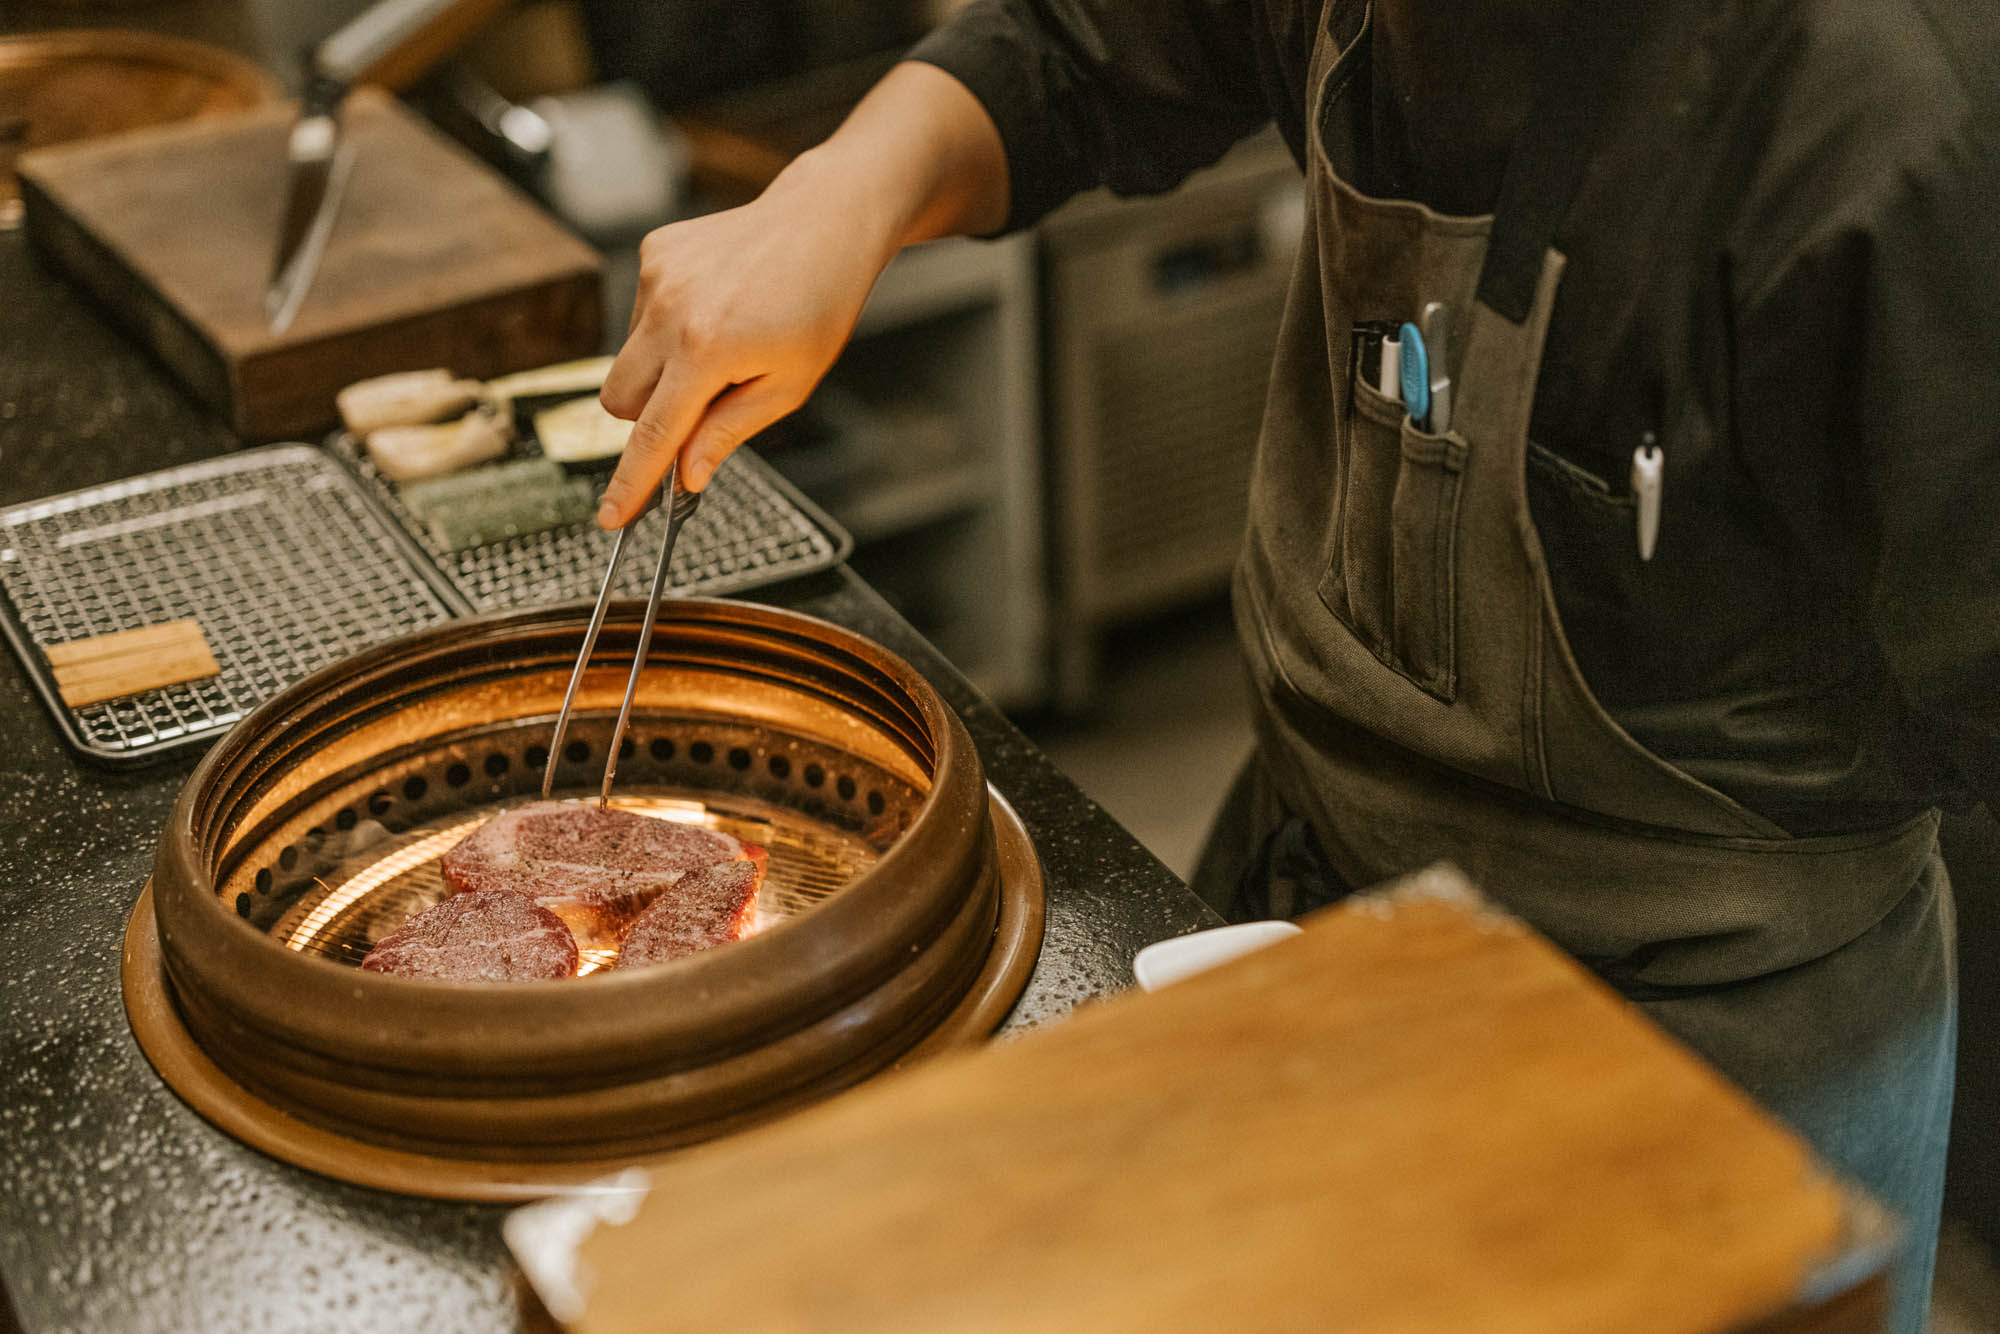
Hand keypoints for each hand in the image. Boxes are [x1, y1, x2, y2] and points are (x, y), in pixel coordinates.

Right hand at [595, 162, 895, 525]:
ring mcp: (657, 276)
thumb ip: (728, 432)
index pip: (653, 434)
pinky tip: (716, 305)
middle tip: (703, 404)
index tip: (610, 518)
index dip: (630, 483)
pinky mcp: (655, 252)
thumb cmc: (819, 306)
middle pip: (621, 401)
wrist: (824, 222)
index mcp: (707, 350)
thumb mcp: (789, 385)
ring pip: (629, 358)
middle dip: (649, 418)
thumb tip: (686, 477)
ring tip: (725, 339)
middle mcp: (670, 310)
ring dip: (663, 368)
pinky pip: (641, 314)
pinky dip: (668, 326)